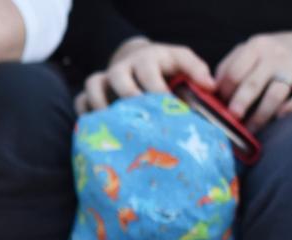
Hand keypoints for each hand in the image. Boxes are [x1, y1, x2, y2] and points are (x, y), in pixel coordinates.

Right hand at [76, 37, 213, 112]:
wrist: (139, 59)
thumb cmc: (165, 66)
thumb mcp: (182, 60)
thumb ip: (196, 70)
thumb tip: (210, 86)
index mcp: (146, 59)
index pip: (149, 72)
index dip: (156, 90)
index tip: (167, 109)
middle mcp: (123, 66)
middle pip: (119, 76)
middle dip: (128, 96)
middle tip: (140, 116)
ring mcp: (105, 78)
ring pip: (93, 85)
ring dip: (101, 103)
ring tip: (113, 123)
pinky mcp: (92, 91)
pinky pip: (81, 100)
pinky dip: (86, 113)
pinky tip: (97, 129)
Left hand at [215, 27, 291, 131]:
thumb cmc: (272, 55)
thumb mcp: (250, 52)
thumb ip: (230, 68)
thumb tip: (209, 93)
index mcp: (255, 47)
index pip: (233, 73)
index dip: (223, 93)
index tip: (219, 107)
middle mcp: (275, 55)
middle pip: (251, 84)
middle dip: (239, 104)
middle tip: (232, 120)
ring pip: (275, 94)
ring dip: (261, 116)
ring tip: (250, 129)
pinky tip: (280, 118)